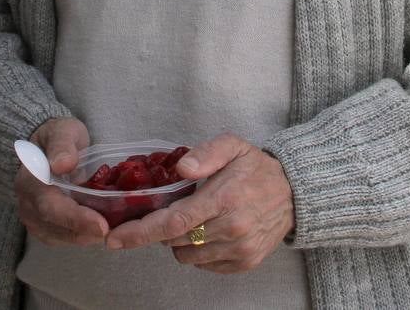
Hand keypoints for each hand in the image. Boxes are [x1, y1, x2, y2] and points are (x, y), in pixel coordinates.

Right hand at [15, 117, 108, 245]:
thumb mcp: (62, 130)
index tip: (100, 224)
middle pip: (53, 225)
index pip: (50, 205)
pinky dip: (80, 237)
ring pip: (57, 236)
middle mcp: (27, 202)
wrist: (47, 146)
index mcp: (30, 178)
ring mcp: (33, 216)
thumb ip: (62, 144)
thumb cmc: (58, 136)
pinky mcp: (42, 225)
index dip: (74, 217)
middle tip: (111, 232)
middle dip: (83, 230)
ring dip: (84, 237)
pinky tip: (99, 231)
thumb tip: (62, 164)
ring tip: (111, 232)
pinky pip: (60, 238)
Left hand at [105, 133, 294, 273]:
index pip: (175, 220)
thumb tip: (181, 167)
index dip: (141, 231)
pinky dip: (197, 250)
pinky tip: (210, 229)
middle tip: (166, 209)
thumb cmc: (256, 167)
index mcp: (225, 197)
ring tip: (196, 216)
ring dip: (179, 239)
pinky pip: (204, 264)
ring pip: (186, 255)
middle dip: (160, 228)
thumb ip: (206, 152)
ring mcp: (239, 249)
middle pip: (175, 240)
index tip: (115, 238)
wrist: (294, 193)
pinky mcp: (244, 264)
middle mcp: (232, 228)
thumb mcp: (233, 145)